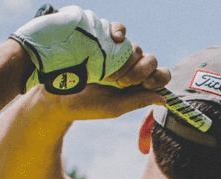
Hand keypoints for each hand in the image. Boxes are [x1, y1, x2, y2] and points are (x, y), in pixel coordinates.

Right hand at [11, 5, 152, 93]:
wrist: (56, 95)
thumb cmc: (85, 106)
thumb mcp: (113, 107)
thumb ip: (138, 101)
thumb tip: (164, 99)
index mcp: (136, 85)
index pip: (160, 75)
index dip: (158, 77)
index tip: (147, 84)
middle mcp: (129, 68)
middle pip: (151, 59)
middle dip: (141, 70)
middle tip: (121, 82)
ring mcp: (116, 54)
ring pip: (136, 47)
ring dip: (128, 59)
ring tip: (108, 73)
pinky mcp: (102, 41)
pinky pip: (120, 30)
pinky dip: (120, 32)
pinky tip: (115, 39)